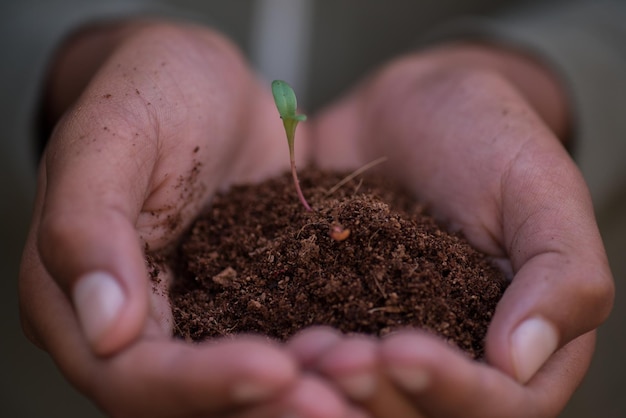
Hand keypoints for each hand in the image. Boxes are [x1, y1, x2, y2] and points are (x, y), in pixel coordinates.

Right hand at [19, 21, 354, 417]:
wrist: (205, 83)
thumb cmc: (148, 91)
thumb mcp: (109, 136)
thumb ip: (85, 225)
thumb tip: (102, 327)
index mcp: (77, 299)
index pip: (131, 376)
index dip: (199, 385)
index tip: (274, 369)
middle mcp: (137, 326)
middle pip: (190, 404)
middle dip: (262, 408)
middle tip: (335, 401)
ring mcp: (195, 318)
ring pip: (240, 388)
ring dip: (298, 395)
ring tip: (359, 378)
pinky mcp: (245, 302)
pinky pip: (277, 344)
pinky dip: (317, 359)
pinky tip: (364, 354)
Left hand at [304, 44, 614, 416]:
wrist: (408, 109)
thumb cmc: (486, 136)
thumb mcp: (539, 188)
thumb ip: (561, 273)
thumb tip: (522, 362)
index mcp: (518, 340)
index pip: (499, 404)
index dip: (452, 390)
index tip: (402, 349)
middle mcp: (454, 354)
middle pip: (422, 414)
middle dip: (379, 397)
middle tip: (337, 357)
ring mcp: (390, 339)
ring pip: (364, 397)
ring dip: (330, 390)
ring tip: (303, 351)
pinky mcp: (337, 314)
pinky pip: (317, 354)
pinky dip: (293, 360)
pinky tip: (270, 339)